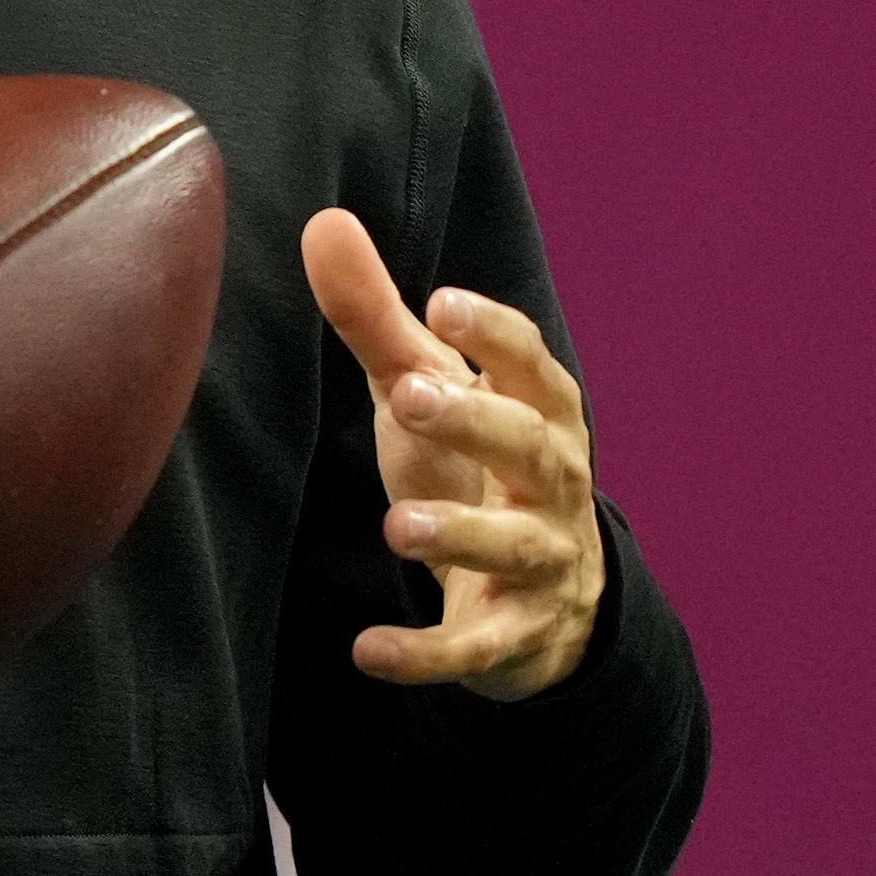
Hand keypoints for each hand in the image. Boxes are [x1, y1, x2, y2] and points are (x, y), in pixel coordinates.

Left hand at [302, 209, 604, 699]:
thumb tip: (322, 222)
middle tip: (409, 397)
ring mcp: (542, 562)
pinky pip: (476, 647)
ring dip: (459, 535)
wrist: (543, 601)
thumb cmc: (471, 467)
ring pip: (514, 547)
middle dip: (476, 422)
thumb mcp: (425, 393)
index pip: (532, 365)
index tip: (441, 303)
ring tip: (397, 527)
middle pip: (530, 448)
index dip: (493, 335)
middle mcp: (553, 484)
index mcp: (540, 414)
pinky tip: (368, 652)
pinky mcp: (514, 635)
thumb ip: (376, 319)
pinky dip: (428, 654)